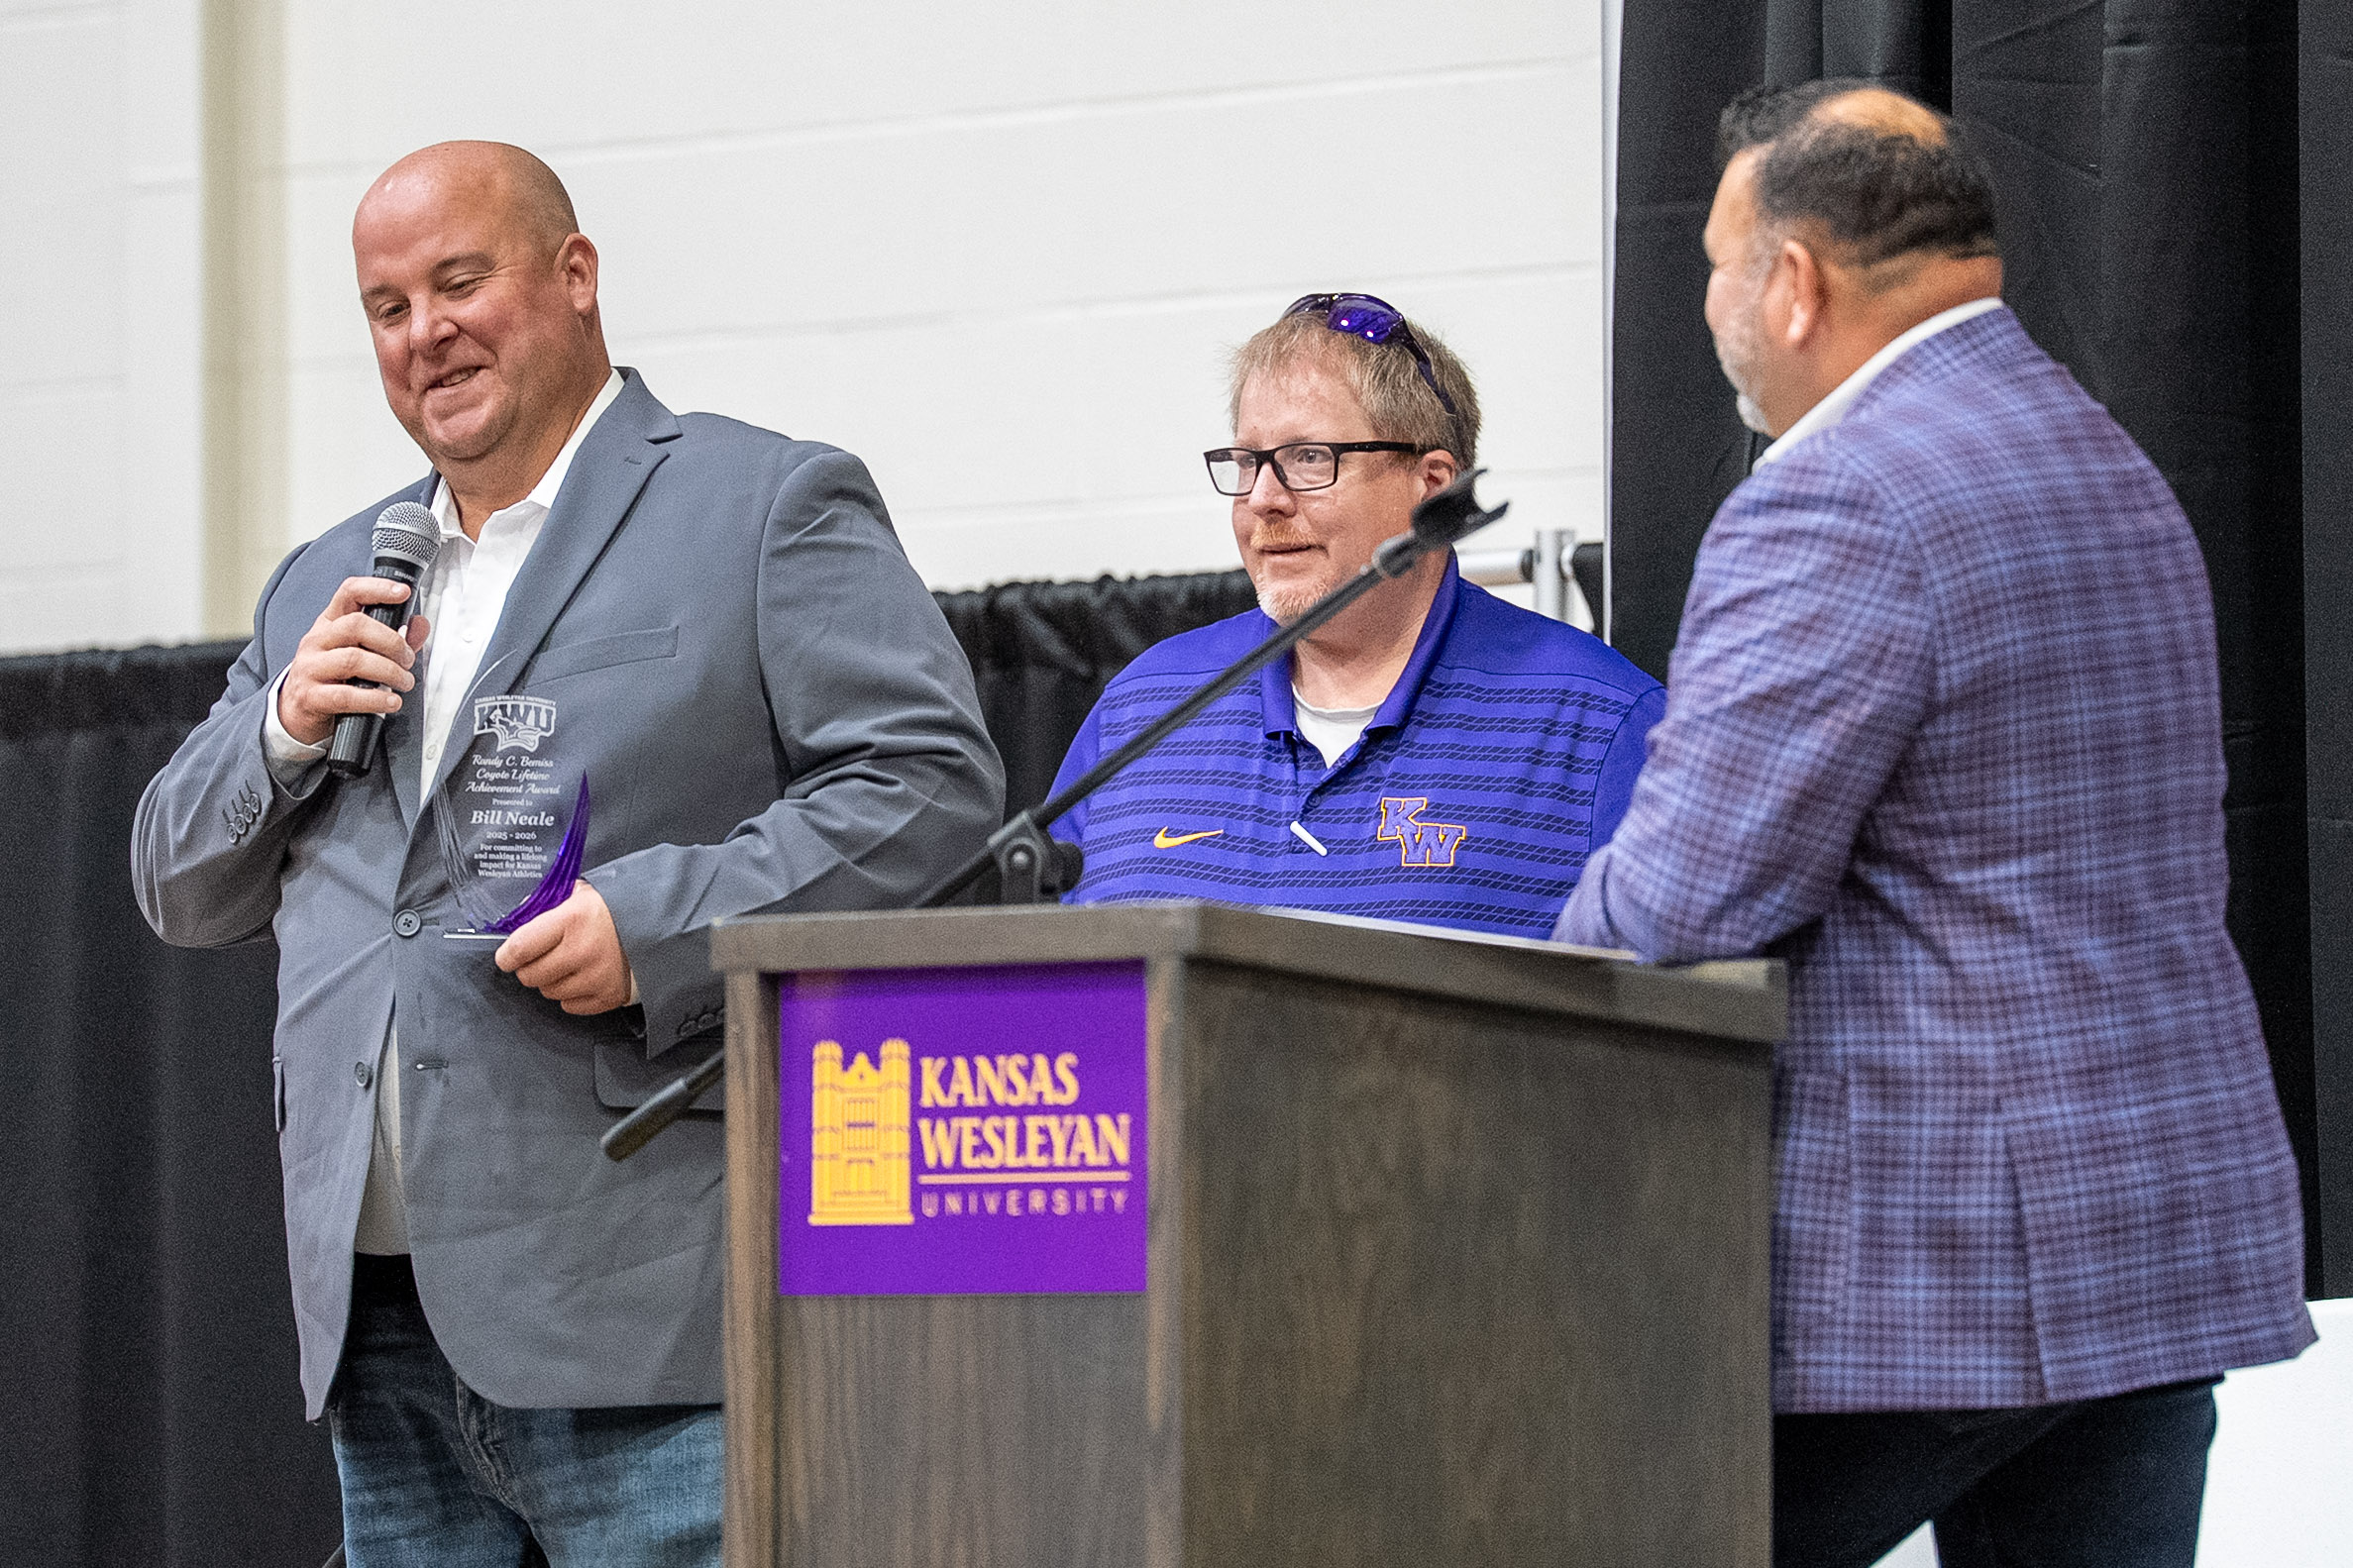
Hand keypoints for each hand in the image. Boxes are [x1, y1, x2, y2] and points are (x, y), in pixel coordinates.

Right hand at [277, 577, 430, 746]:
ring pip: (352, 660)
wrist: (299, 713)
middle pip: (355, 626)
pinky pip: (346, 696)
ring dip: (389, 672)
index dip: (377, 588)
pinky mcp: (310, 697)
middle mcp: (316, 641)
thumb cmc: (334, 679)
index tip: (403, 592)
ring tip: (404, 682)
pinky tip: (391, 702)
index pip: (349, 593)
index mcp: (330, 624)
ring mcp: (310, 668)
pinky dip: (375, 699)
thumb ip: (394, 640)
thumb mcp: (361, 653)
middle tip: (408, 659)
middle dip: (392, 642)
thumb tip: (420, 624)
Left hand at [495, 880, 635, 1014]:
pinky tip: (583, 977)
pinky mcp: (608, 996)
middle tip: (542, 958)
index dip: (507, 956)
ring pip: (549, 992)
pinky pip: (570, 1006)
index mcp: (571, 920)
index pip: (520, 948)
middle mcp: (581, 952)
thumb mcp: (579, 893)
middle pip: (530, 976)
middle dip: (530, 968)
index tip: (507, 957)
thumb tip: (517, 918)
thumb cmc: (616, 908)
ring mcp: (596, 978)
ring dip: (552, 981)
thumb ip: (547, 903)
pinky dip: (572, 995)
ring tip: (568, 965)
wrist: (659, 925)